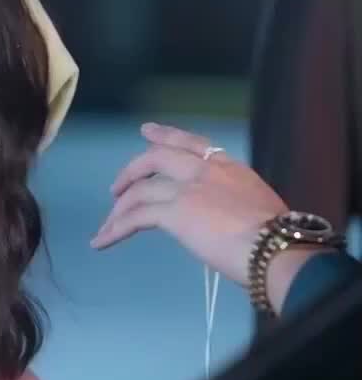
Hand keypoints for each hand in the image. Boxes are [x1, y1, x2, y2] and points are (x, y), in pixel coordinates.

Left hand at [90, 122, 286, 285]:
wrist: (275, 247)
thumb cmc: (277, 237)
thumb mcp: (259, 206)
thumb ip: (234, 203)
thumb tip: (224, 218)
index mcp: (228, 167)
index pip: (191, 144)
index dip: (166, 136)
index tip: (146, 131)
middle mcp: (204, 171)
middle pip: (156, 158)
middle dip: (131, 171)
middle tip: (116, 187)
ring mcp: (186, 189)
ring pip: (139, 191)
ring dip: (119, 210)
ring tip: (106, 226)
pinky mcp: (173, 212)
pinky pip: (134, 217)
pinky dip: (114, 229)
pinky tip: (102, 241)